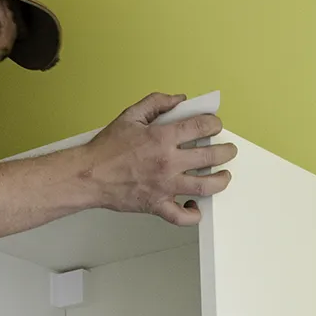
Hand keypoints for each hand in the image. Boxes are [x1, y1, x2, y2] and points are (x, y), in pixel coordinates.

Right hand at [76, 93, 236, 224]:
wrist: (87, 175)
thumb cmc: (105, 149)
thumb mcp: (129, 116)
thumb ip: (156, 102)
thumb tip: (179, 100)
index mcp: (161, 138)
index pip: (201, 126)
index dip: (215, 124)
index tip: (215, 126)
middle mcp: (167, 162)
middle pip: (211, 156)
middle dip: (226, 151)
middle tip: (228, 150)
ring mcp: (164, 185)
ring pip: (206, 186)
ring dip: (221, 180)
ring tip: (224, 176)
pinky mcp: (157, 205)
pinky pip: (182, 216)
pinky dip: (194, 214)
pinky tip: (197, 206)